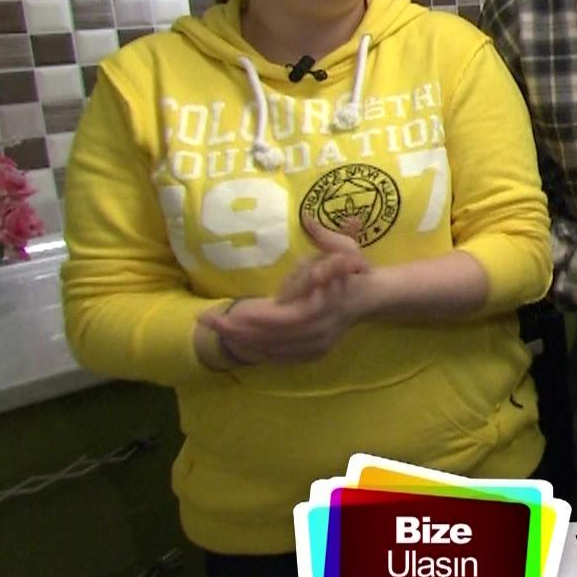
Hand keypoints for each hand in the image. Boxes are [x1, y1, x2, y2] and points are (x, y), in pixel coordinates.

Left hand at [196, 211, 372, 366]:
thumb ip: (324, 236)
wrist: (370, 298)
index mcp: (324, 307)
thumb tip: (307, 219)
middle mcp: (319, 330)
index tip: (225, 310)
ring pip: (273, 350)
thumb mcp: (343, 247)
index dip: (252, 317)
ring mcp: (317, 345)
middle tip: (207, 320)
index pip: (282, 319)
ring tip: (216, 330)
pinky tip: (239, 345)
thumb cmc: (353, 271)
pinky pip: (281, 358)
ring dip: (242, 342)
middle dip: (237, 330)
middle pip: (271, 337)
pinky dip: (258, 353)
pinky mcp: (314, 353)